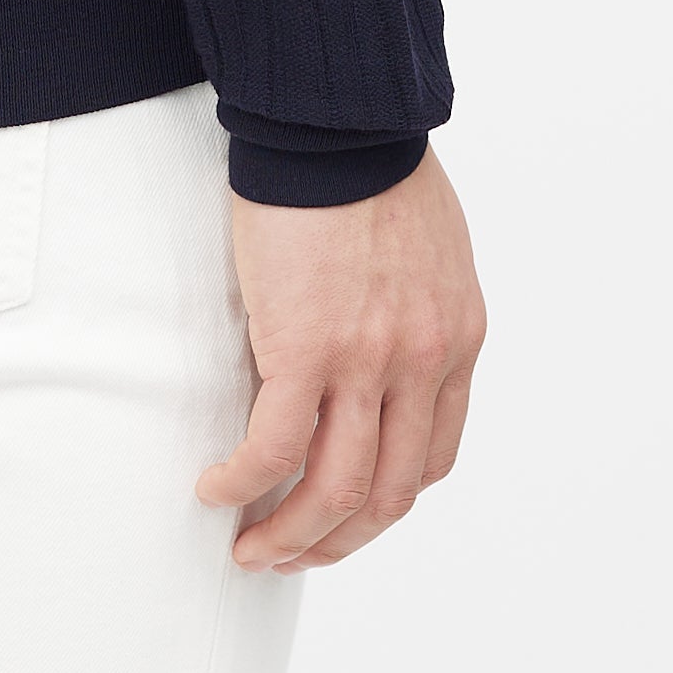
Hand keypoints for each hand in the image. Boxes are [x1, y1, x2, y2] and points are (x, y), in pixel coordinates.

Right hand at [194, 148, 485, 569]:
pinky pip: (274, 448)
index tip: (342, 513)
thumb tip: (379, 350)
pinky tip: (216, 489)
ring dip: (291, 535)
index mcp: (456, 339)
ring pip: (336, 490)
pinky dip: (243, 483)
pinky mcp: (305, 347)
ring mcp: (367, 361)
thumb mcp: (431, 250)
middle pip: (388, 495)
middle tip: (292, 554)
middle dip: (337, 540)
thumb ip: (417, 310)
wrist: (336, 118)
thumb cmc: (372, 163)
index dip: (383, 501)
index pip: (431, 457)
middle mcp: (423, 363)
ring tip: (251, 548)